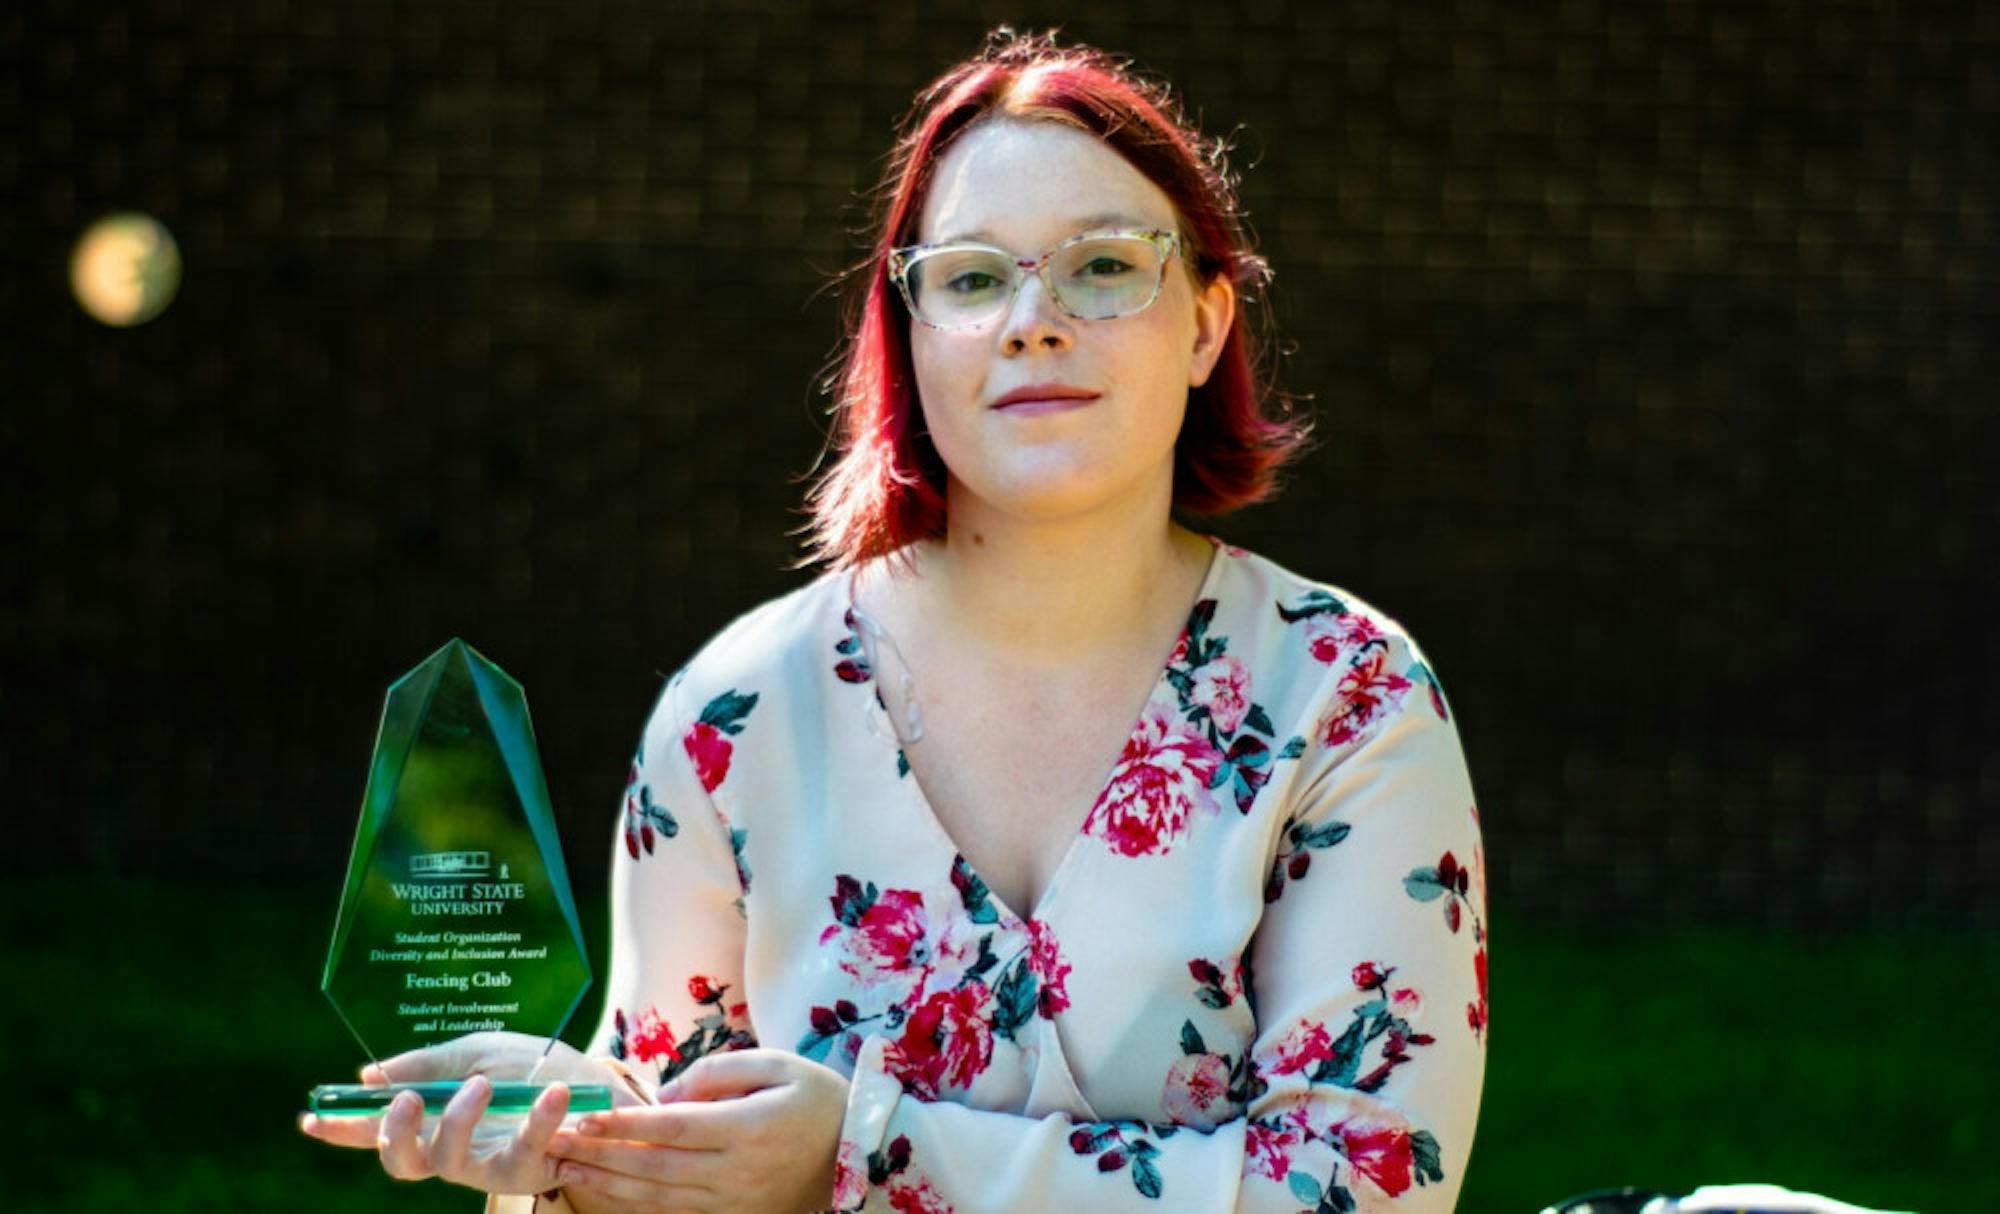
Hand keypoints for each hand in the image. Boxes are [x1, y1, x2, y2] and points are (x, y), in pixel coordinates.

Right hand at [299, 1032, 634, 1195]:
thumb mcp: (478, 1049)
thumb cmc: (533, 1064)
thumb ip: (426, 1064)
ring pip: (447, 1161)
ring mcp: (487, 1164)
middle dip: (395, 1133)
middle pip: (403, 1162)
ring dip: (459, 1118)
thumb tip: (369, 1077)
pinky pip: (522, 1151)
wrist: (596, 1078)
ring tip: (485, 1082)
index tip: (311, 1118)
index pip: (378, 1129)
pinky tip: (553, 1093)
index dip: (342, 1129)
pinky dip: (538, 1119)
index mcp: (435, 1116)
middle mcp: (453, 1148)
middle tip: (409, 1100)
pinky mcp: (529, 1171)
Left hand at [548, 1049, 848, 1213]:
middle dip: (601, 1154)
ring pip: (658, 1197)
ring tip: (566, 1165)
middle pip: (655, 1167)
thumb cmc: (816, 1098)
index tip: (586, 1113)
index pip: (673, 1128)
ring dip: (607, 1182)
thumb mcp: (777, 1065)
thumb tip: (665, 1095)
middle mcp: (737, 1172)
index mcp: (749, 1130)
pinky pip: (674, 1212)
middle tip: (557, 1140)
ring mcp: (733, 1202)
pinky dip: (634, 1202)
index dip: (626, 1123)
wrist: (859, 1152)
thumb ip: (719, 1073)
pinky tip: (605, 1188)